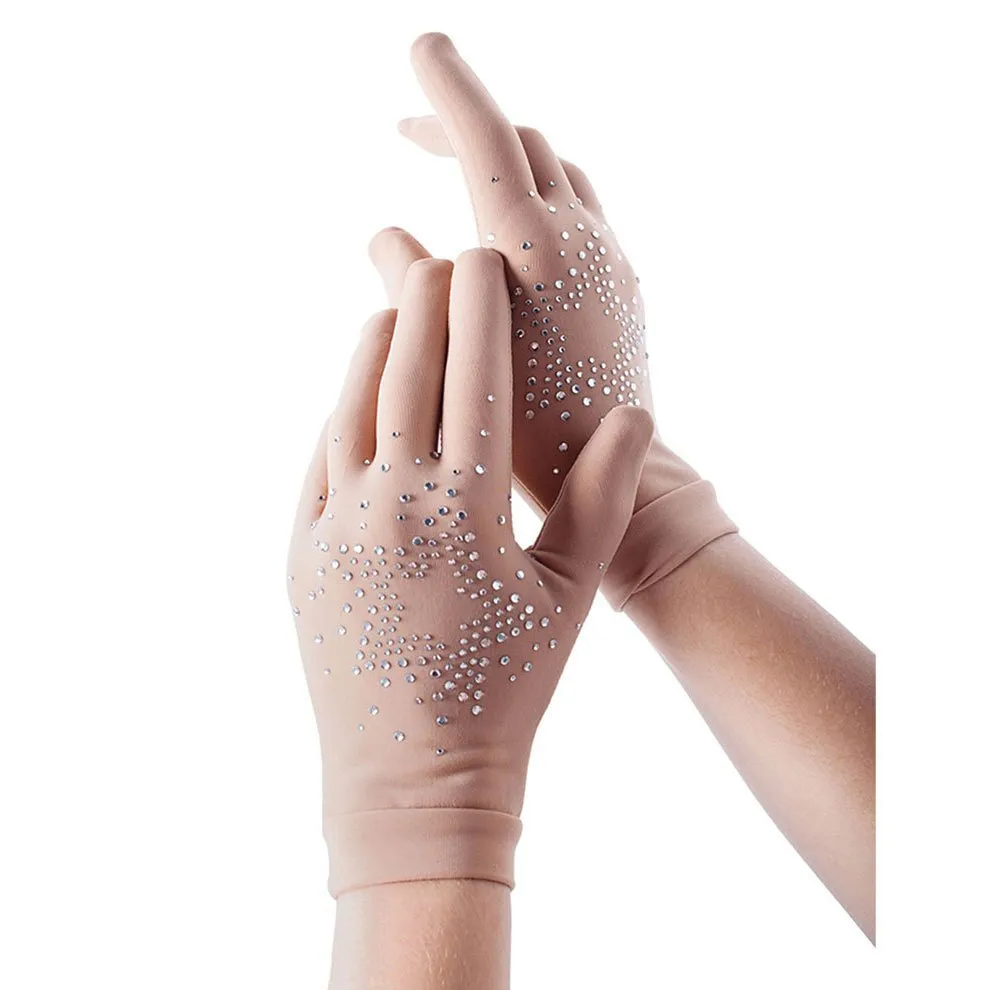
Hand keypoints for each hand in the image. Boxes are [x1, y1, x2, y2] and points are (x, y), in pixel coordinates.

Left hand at [288, 248, 651, 894]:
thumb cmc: (507, 689)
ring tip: (397, 305)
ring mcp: (334, 527)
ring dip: (374, 346)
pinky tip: (360, 389)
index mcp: (465, 513)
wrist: (413, 779)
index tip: (487, 257)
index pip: (473, 379)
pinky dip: (341, 409)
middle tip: (442, 256)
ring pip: (350, 406)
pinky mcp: (300, 551)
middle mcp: (391, 507)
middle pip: (404, 373)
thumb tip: (631, 414)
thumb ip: (600, 499)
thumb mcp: (569, 596)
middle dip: (426, 303)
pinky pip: (319, 457)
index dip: (482, 310)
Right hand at [374, 34, 736, 609]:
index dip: (448, 86)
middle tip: (411, 132)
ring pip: (557, 171)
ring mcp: (610, 260)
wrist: (621, 478)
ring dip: (507, 159)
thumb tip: (384, 233)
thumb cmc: (529, 437)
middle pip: (521, 142)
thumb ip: (414, 286)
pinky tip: (514, 234)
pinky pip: (582, 210)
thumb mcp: (456, 358)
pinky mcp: (625, 284)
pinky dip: (539, 197)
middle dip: (465, 123)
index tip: (421, 45)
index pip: (487, 138)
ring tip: (461, 175)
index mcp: (535, 252)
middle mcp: (581, 240)